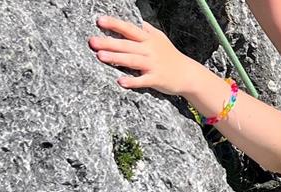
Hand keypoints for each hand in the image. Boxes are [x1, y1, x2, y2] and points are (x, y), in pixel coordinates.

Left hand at [88, 16, 204, 95]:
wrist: (189, 74)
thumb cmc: (172, 57)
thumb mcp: (161, 40)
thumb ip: (149, 31)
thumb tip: (140, 23)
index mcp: (149, 40)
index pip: (129, 29)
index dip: (114, 24)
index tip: (100, 21)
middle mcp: (150, 50)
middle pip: (127, 45)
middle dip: (109, 42)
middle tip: (92, 41)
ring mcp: (153, 65)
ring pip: (132, 60)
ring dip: (116, 58)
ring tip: (100, 56)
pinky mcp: (157, 79)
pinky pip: (143, 80)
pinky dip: (132, 81)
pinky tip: (121, 81)